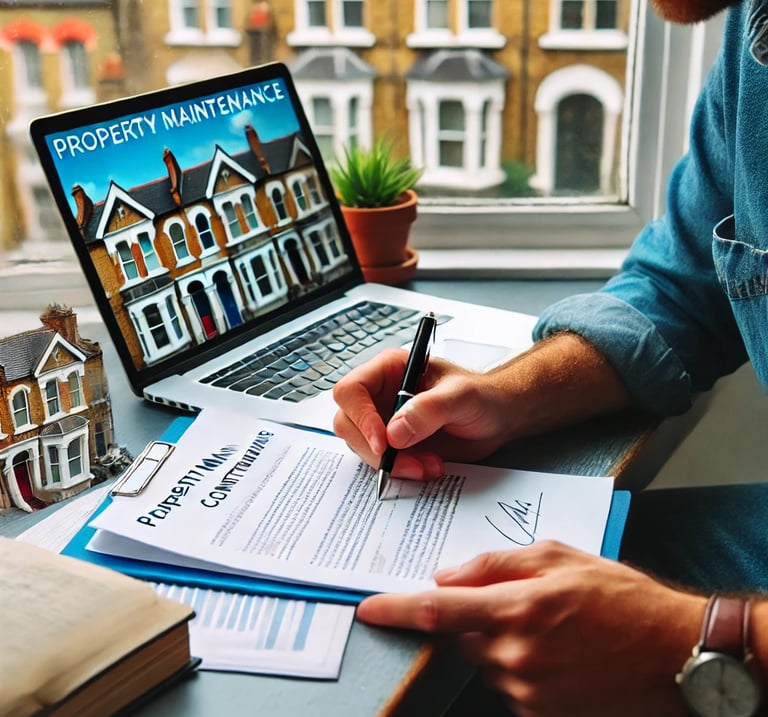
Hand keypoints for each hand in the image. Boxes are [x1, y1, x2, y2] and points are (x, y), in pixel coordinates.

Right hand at [333, 334, 630, 480]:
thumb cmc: (482, 396)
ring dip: (392, 464)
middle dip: (376, 450)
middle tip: (411, 464)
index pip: (351, 391)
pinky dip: (401, 471)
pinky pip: (380, 463)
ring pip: (362, 448)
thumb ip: (430, 409)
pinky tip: (429, 468)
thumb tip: (394, 432)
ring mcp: (382, 421)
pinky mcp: (391, 445)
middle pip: (348, 423)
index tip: (384, 443)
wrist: (497, 418)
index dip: (360, 417)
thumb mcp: (463, 397)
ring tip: (429, 466)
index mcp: (389, 370)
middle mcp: (379, 394)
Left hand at [356, 541, 706, 716]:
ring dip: (502, 641)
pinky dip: (522, 665)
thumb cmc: (620, 598)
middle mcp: (515, 655)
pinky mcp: (543, 714)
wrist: (674, 654)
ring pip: (487, 660)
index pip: (435, 611)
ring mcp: (528, 691)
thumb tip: (448, 576)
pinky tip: (560, 652)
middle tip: (515, 603)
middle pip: (461, 637)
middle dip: (473, 618)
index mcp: (516, 609)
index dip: (395, 610)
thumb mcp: (559, 557)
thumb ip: (496, 564)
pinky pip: (512, 685)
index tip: (368, 609)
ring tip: (553, 628)